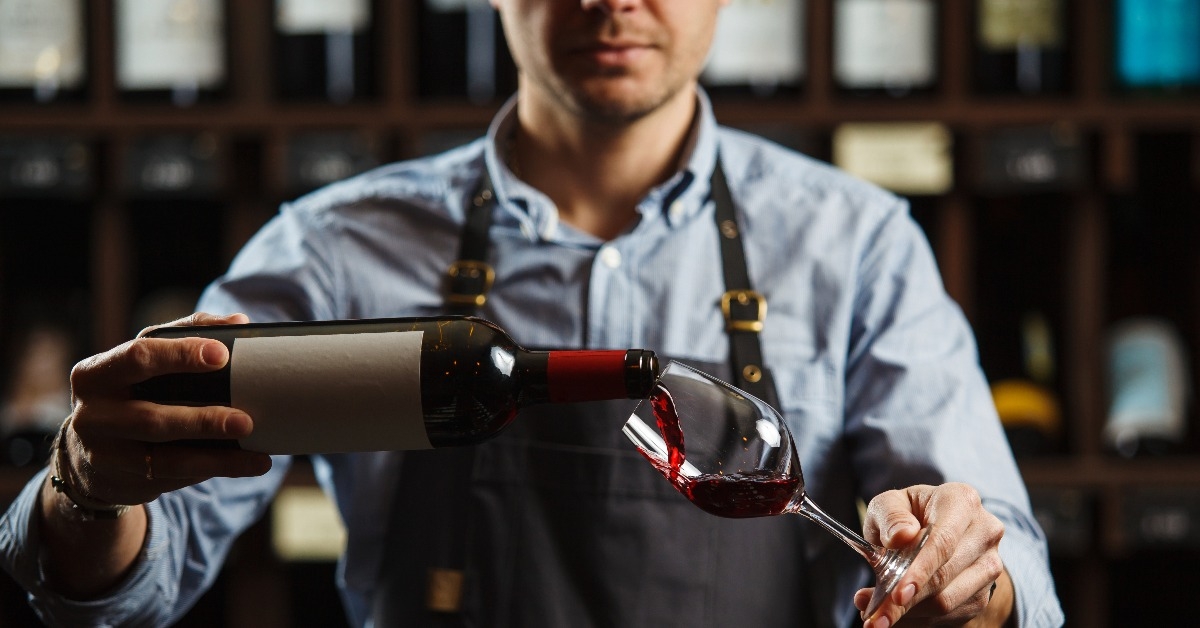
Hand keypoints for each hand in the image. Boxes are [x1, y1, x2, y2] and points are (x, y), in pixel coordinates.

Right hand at [57, 312, 271, 508]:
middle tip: (246, 421)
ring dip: (218, 458)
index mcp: (97, 373)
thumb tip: (238, 321)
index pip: (138, 357)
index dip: (180, 355)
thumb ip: (186, 334)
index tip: (222, 355)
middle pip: (151, 418)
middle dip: (202, 421)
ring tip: (259, 458)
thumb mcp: (144, 360)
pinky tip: (244, 466)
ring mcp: (105, 453)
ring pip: (167, 459)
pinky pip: (174, 478)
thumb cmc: (130, 392)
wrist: (88, 455)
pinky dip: (212, 471)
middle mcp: (93, 414)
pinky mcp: (123, 480)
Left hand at [854, 483, 1010, 627]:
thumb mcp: (889, 504)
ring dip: (909, 614)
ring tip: (878, 617)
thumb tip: (900, 536)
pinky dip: (919, 620)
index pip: (942, 542)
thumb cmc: (907, 515)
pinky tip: (898, 616)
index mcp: (961, 501)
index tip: (897, 594)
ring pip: (948, 602)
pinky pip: (950, 616)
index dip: (919, 570)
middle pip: (943, 576)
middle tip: (874, 617)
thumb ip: (890, 515)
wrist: (935, 530)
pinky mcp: (985, 592)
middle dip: (905, 601)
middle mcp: (984, 532)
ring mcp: (989, 565)